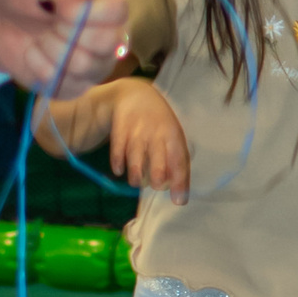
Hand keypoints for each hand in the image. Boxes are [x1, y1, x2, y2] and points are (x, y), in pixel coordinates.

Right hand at [106, 80, 190, 198]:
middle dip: (157, 177)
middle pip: (158, 160)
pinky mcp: (120, 129)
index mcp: (174, 136)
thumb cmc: (160, 125)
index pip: (179, 162)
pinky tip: (119, 170)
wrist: (136, 95)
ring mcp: (137, 131)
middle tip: (154, 185)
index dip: (179, 182)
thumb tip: (180, 197)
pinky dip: (117, 163)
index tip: (178, 201)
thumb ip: (177, 165)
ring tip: (136, 182)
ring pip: (136, 157)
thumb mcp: (173, 138)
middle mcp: (157, 134)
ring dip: (135, 175)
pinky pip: (117, 150)